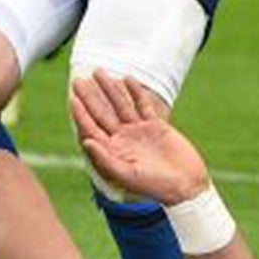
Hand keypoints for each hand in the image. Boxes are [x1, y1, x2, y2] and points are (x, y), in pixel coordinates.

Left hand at [69, 71, 208, 206]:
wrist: (185, 184)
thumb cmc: (155, 186)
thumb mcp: (127, 175)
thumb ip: (105, 159)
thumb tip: (85, 141)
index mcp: (112, 151)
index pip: (91, 128)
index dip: (81, 114)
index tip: (72, 98)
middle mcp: (122, 139)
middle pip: (102, 114)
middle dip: (90, 97)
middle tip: (78, 80)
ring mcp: (139, 131)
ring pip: (121, 105)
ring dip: (110, 89)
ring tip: (99, 72)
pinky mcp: (156, 126)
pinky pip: (143, 105)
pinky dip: (136, 92)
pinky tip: (128, 79)